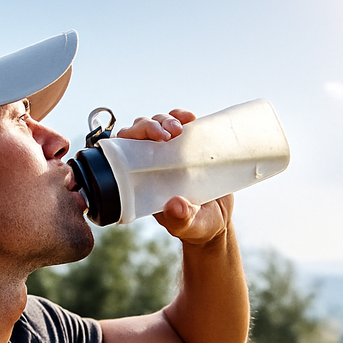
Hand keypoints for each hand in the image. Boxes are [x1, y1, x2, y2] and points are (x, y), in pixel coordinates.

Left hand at [116, 109, 231, 245]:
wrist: (218, 220)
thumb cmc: (197, 226)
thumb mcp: (189, 226)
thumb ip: (181, 219)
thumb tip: (175, 206)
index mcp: (142, 180)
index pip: (125, 151)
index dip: (129, 138)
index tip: (147, 138)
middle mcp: (151, 162)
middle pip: (140, 132)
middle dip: (150, 125)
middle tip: (168, 134)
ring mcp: (170, 152)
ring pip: (158, 123)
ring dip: (166, 120)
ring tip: (180, 129)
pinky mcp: (188, 145)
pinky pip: (180, 124)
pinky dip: (182, 117)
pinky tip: (191, 118)